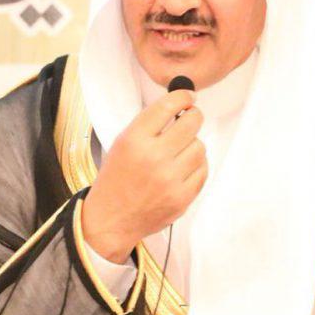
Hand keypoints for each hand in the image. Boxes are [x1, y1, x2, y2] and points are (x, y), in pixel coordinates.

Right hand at [81, 89, 207, 262]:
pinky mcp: (182, 197)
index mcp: (134, 140)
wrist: (112, 219)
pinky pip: (203, 170)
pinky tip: (182, 169)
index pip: (168, 106)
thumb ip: (150, 124)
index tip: (188, 96)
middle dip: (193, 117)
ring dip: (193, 145)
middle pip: (192, 123)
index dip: (183, 96)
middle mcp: (153, 157)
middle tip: (190, 119)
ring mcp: (170, 179)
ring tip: (179, 152)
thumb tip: (182, 105)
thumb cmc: (117, 178)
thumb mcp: (122, 143)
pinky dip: (196, 166)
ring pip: (200, 147)